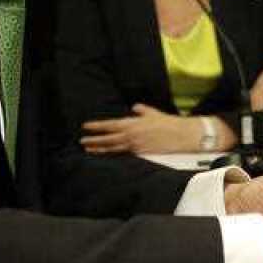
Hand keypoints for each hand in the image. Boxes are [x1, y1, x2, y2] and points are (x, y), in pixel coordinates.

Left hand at [80, 104, 197, 153]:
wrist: (179, 135)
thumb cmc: (167, 122)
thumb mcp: (152, 113)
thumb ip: (141, 110)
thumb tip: (135, 108)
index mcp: (132, 123)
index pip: (110, 125)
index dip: (97, 126)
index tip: (86, 126)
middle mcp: (131, 135)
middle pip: (108, 139)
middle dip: (94, 140)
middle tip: (82, 141)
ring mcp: (135, 146)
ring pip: (113, 148)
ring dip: (100, 149)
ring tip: (89, 149)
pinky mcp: (140, 153)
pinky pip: (124, 154)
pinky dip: (114, 153)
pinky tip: (108, 154)